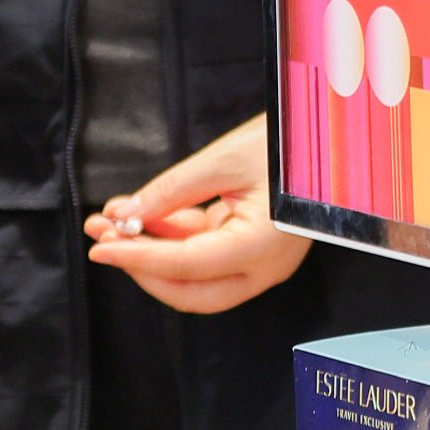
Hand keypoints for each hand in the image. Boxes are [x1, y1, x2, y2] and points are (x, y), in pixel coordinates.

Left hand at [87, 113, 311, 314]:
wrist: (330, 138)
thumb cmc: (289, 144)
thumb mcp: (224, 160)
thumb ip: (172, 192)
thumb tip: (126, 216)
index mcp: (261, 249)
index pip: (185, 266)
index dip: (137, 258)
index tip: (100, 246)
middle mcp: (262, 268)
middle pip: (187, 290)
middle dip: (139, 265)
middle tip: (101, 237)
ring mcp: (258, 263)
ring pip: (192, 277)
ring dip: (150, 252)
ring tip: (111, 219)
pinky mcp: (251, 250)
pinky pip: (203, 256)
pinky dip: (170, 240)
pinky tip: (140, 216)